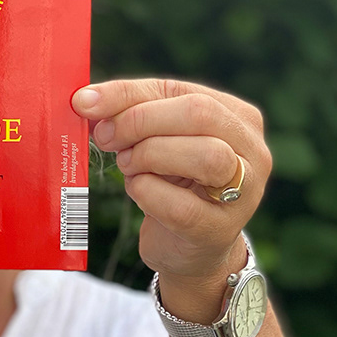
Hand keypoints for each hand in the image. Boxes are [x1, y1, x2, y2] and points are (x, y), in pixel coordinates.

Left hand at [72, 79, 271, 285]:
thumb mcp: (152, 137)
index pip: (177, 90)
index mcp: (235, 115)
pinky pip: (181, 206)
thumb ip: (125, 112)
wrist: (186, 246)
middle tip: (105, 138)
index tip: (85, 104)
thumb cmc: (168, 181)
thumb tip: (86, 100)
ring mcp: (244, 192)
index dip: (126, 95)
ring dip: (149, 156)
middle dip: (140, 122)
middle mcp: (251, 149)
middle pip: (199, 114)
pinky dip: (146, 193)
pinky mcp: (220, 229)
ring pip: (206, 155)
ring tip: (128, 165)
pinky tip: (139, 192)